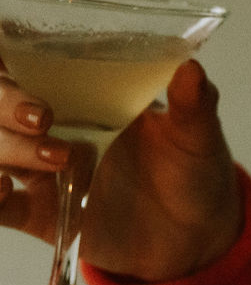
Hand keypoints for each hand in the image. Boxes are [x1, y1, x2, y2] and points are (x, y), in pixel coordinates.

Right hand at [0, 60, 241, 280]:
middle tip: (41, 115)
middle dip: (6, 99)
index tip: (5, 49)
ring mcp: (41, 167)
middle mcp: (53, 124)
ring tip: (58, 156)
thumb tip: (192, 69)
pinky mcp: (40, 212)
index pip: (26, 57)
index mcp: (85, 91)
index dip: (6, 48)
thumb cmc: (192, 170)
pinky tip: (3, 190)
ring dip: (9, 145)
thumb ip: (193, 105)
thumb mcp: (198, 136)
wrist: (196, 236)